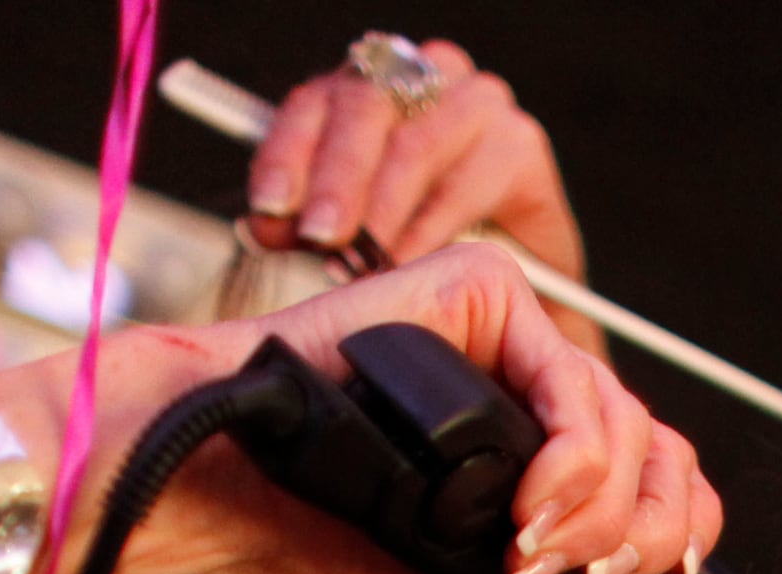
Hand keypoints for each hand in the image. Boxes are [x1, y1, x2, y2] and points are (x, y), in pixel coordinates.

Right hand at [0, 244, 718, 573]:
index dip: (670, 538)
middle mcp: (524, 387)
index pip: (652, 483)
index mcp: (525, 452)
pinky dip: (574, 459)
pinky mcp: (478, 291)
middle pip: (661, 450)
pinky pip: (574, 374)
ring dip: (597, 512)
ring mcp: (506, 336)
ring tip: (525, 559)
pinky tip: (527, 513)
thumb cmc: (291, 536)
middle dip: (641, 537)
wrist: (204, 486)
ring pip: (629, 418)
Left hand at [244, 42, 591, 290]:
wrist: (517, 285)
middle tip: (320, 236)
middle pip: (366, 108)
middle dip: (336, 180)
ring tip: (362, 259)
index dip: (288, 154)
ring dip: (382, 210)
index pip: (316, 102)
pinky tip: (409, 262)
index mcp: (370, 88)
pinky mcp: (519, 144)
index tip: (270, 207)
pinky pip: (465, 184)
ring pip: (415, 144)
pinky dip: (430, 229)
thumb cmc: (429, 245)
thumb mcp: (354, 234)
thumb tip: (262, 227)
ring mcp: (475, 104)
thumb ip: (305, 223)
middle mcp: (422, 78)